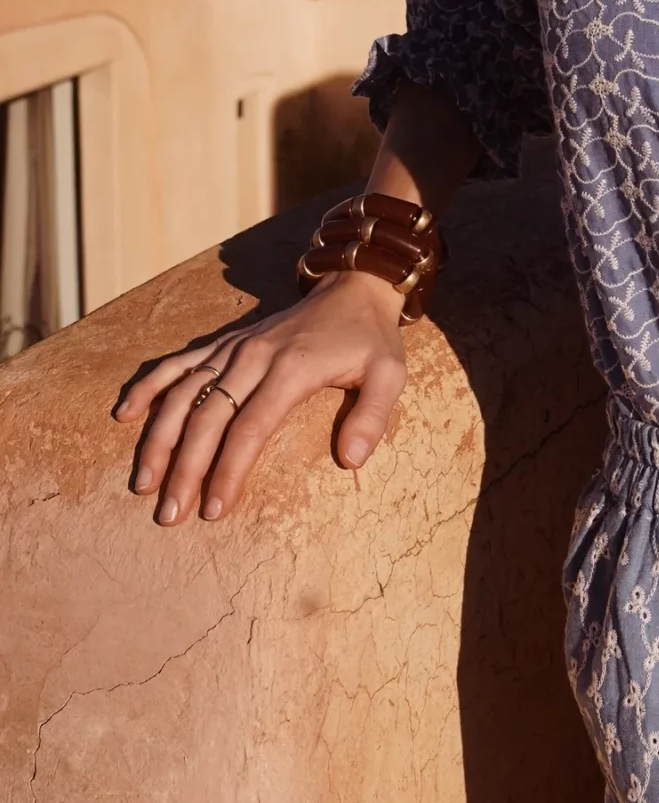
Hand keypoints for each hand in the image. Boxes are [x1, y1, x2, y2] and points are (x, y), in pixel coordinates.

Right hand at [112, 270, 407, 525]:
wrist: (354, 287)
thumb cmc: (370, 339)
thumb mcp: (389, 374)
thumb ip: (372, 417)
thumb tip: (350, 461)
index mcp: (291, 368)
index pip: (250, 427)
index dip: (228, 471)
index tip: (214, 511)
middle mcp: (253, 355)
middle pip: (207, 416)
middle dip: (184, 469)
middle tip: (168, 515)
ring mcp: (233, 346)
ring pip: (182, 392)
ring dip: (158, 438)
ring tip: (142, 483)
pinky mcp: (224, 342)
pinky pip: (177, 362)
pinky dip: (148, 387)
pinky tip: (124, 415)